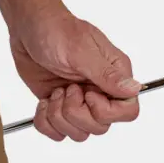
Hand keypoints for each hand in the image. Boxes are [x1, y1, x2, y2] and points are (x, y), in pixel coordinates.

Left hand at [8, 0, 140, 141]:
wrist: (29, 28)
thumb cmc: (56, 31)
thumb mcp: (81, 51)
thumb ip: (107, 74)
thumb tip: (134, 89)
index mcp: (114, 75)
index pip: (128, 111)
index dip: (105, 112)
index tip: (86, 94)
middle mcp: (100, 91)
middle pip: (100, 127)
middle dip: (76, 114)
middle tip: (65, 89)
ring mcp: (79, 101)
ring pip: (79, 134)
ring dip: (59, 118)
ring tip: (55, 93)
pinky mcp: (59, 107)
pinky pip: (57, 133)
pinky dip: (46, 123)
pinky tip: (44, 102)